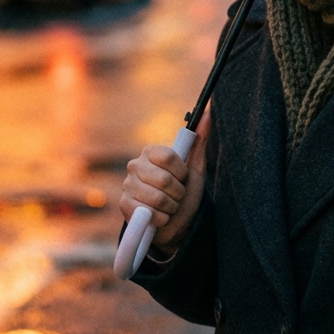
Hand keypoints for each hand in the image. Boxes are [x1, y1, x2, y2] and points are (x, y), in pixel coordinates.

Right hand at [119, 108, 210, 254]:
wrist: (175, 223)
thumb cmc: (185, 192)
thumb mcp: (195, 167)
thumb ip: (199, 139)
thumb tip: (209, 110)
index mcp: (150, 152)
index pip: (168, 157)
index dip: (181, 172)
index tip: (184, 178)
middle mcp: (135, 165)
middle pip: (164, 179)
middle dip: (178, 192)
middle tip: (177, 195)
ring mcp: (127, 186)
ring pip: (158, 198)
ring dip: (171, 207)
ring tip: (169, 206)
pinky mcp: (124, 206)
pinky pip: (149, 214)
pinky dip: (161, 219)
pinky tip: (159, 217)